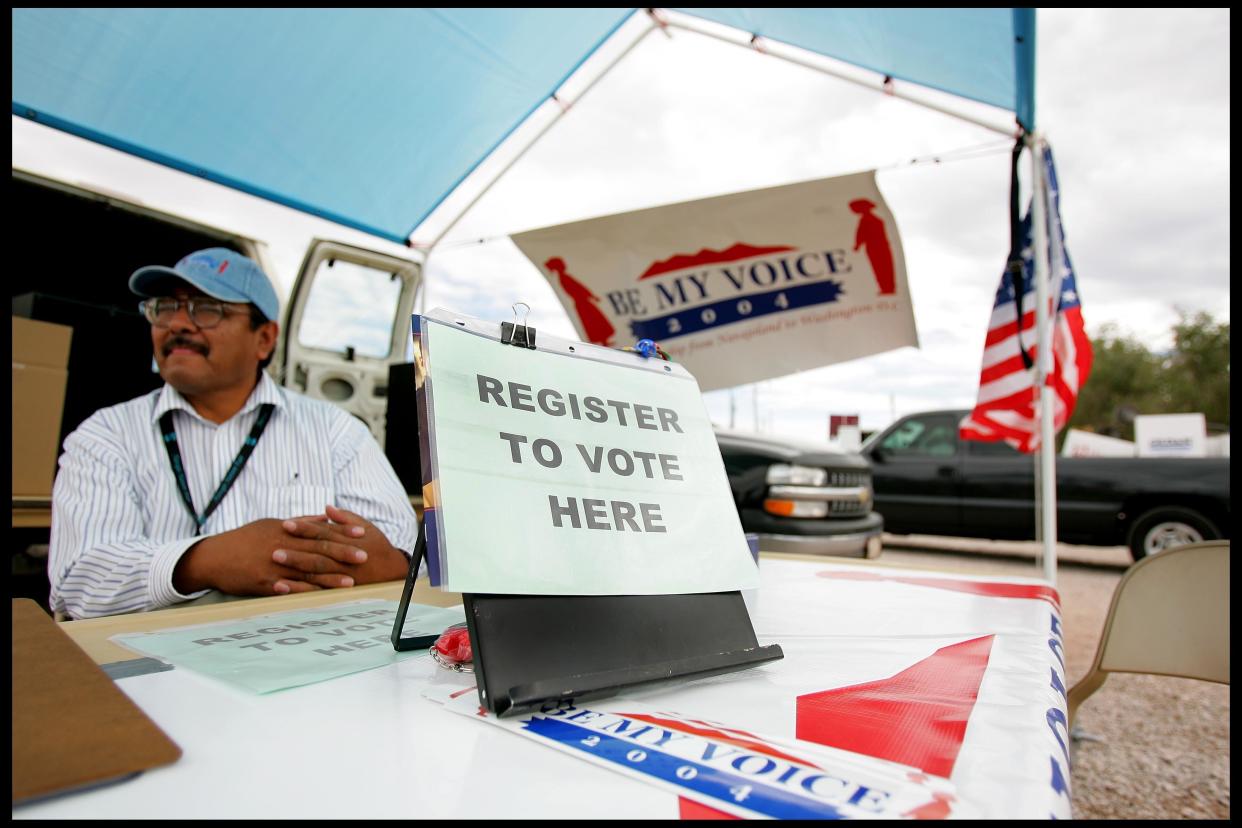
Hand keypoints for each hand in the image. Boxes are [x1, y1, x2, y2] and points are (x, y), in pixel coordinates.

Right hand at [173, 516, 366, 596]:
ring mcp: (271, 566)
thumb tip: (326, 516)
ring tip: (349, 582)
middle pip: (316, 550)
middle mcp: (280, 547)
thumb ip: (300, 522)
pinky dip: (302, 592)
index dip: (341, 533)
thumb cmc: (244, 539)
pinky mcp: (262, 583)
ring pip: (304, 572)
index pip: (318, 531)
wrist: (213, 557)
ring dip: (328, 578)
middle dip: (342, 554)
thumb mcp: (271, 524)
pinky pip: (286, 589)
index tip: (361, 534)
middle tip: (364, 557)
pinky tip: (318, 596)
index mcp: (284, 531)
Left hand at [272, 504, 409, 592]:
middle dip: (295, 550)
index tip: (286, 524)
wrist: (393, 570)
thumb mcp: (366, 527)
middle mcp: (345, 558)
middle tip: (274, 547)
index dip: (305, 528)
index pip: (323, 532)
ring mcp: (342, 575)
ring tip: (274, 565)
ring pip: (316, 572)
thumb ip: (345, 518)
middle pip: (317, 553)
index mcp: (349, 540)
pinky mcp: (339, 589)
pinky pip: (317, 589)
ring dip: (294, 569)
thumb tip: (326, 508)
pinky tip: (282, 587)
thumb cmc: (377, 545)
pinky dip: (299, 588)